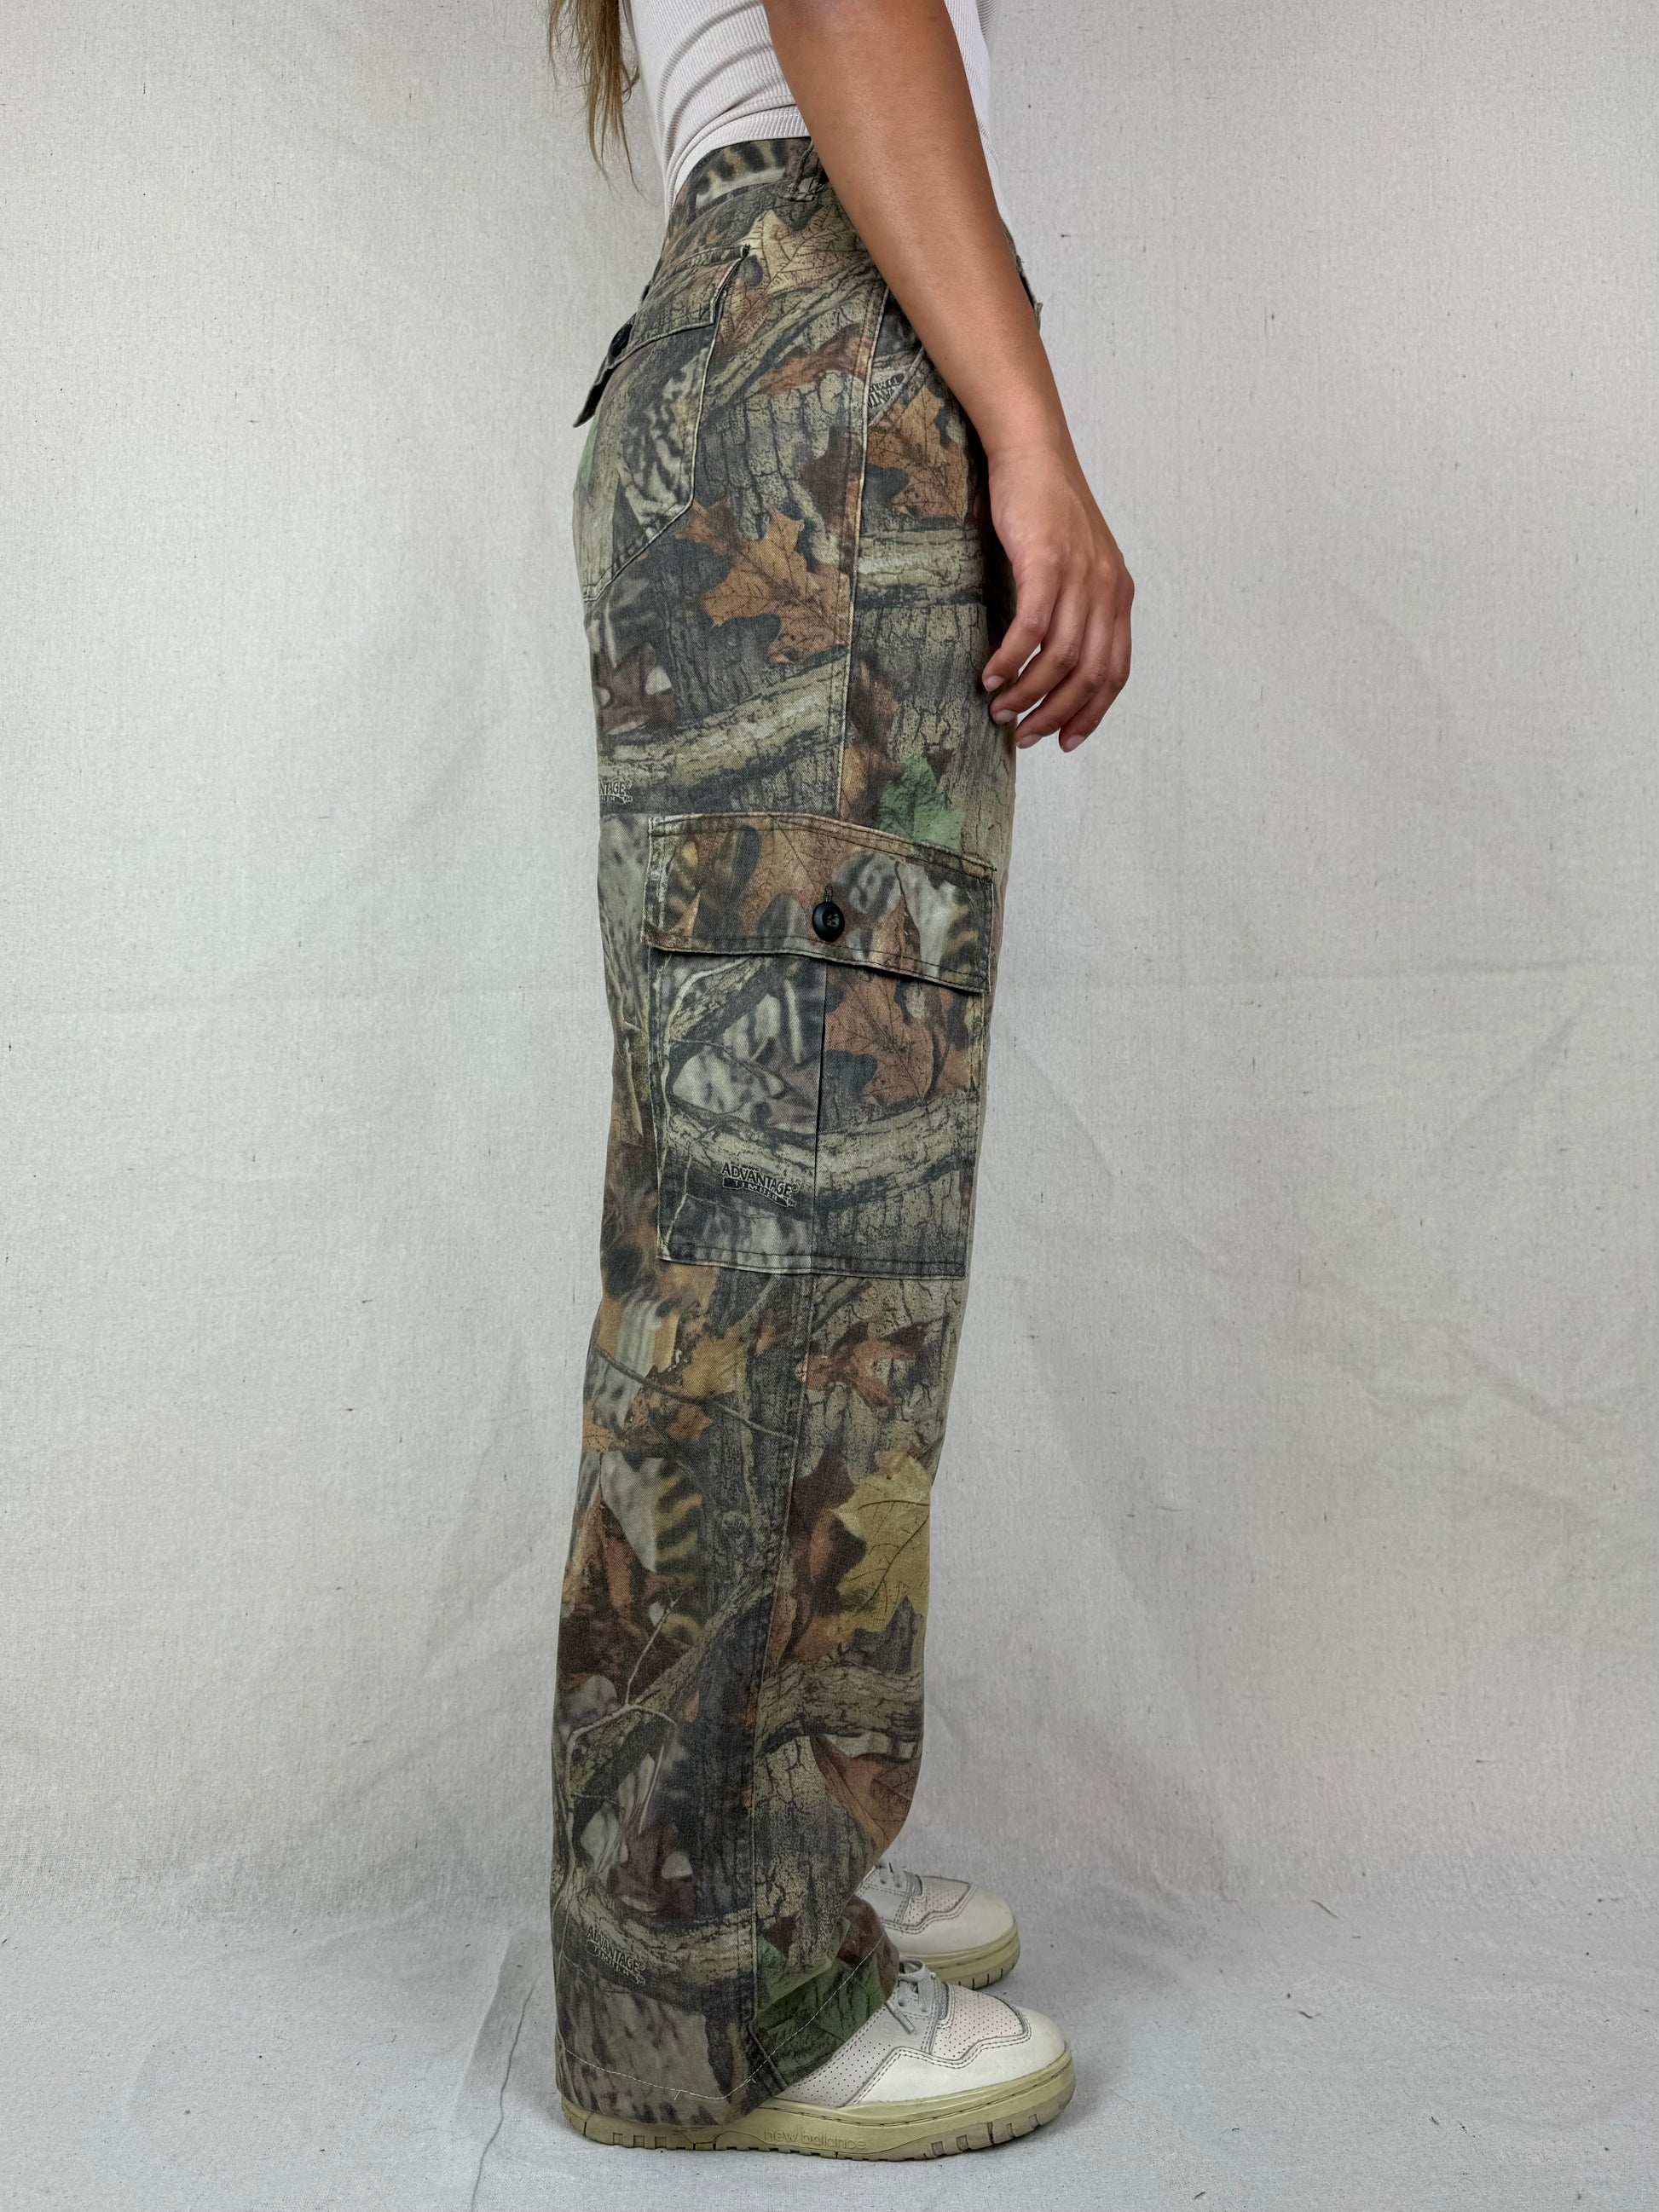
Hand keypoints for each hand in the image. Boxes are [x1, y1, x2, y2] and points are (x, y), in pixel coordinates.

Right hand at [980, 438, 1133, 750]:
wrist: (1033, 451)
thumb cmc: (1046, 509)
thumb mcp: (1076, 562)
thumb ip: (1078, 607)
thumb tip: (1057, 660)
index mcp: (1118, 593)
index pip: (1115, 671)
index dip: (1091, 713)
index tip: (1065, 741)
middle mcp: (1107, 588)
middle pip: (1090, 674)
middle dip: (1057, 714)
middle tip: (1025, 735)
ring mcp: (1080, 576)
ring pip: (1060, 658)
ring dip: (1028, 693)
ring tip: (1000, 710)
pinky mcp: (1047, 563)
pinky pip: (1032, 629)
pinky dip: (1011, 661)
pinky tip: (991, 676)